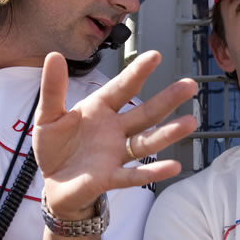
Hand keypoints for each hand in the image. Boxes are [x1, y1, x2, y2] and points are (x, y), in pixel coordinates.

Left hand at [33, 50, 197, 218]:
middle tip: (190, 85)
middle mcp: (115, 130)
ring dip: (168, 133)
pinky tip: (174, 166)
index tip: (155, 55)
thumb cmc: (54, 147)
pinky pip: (135, 175)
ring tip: (190, 122)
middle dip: (167, 99)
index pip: (122, 88)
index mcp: (100, 109)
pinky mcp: (111, 177)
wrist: (53, 184)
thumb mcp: (48, 116)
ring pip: (146, 142)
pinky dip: (154, 171)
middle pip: (145, 113)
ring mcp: (116, 154)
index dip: (137, 72)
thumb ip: (53, 88)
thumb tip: (54, 55)